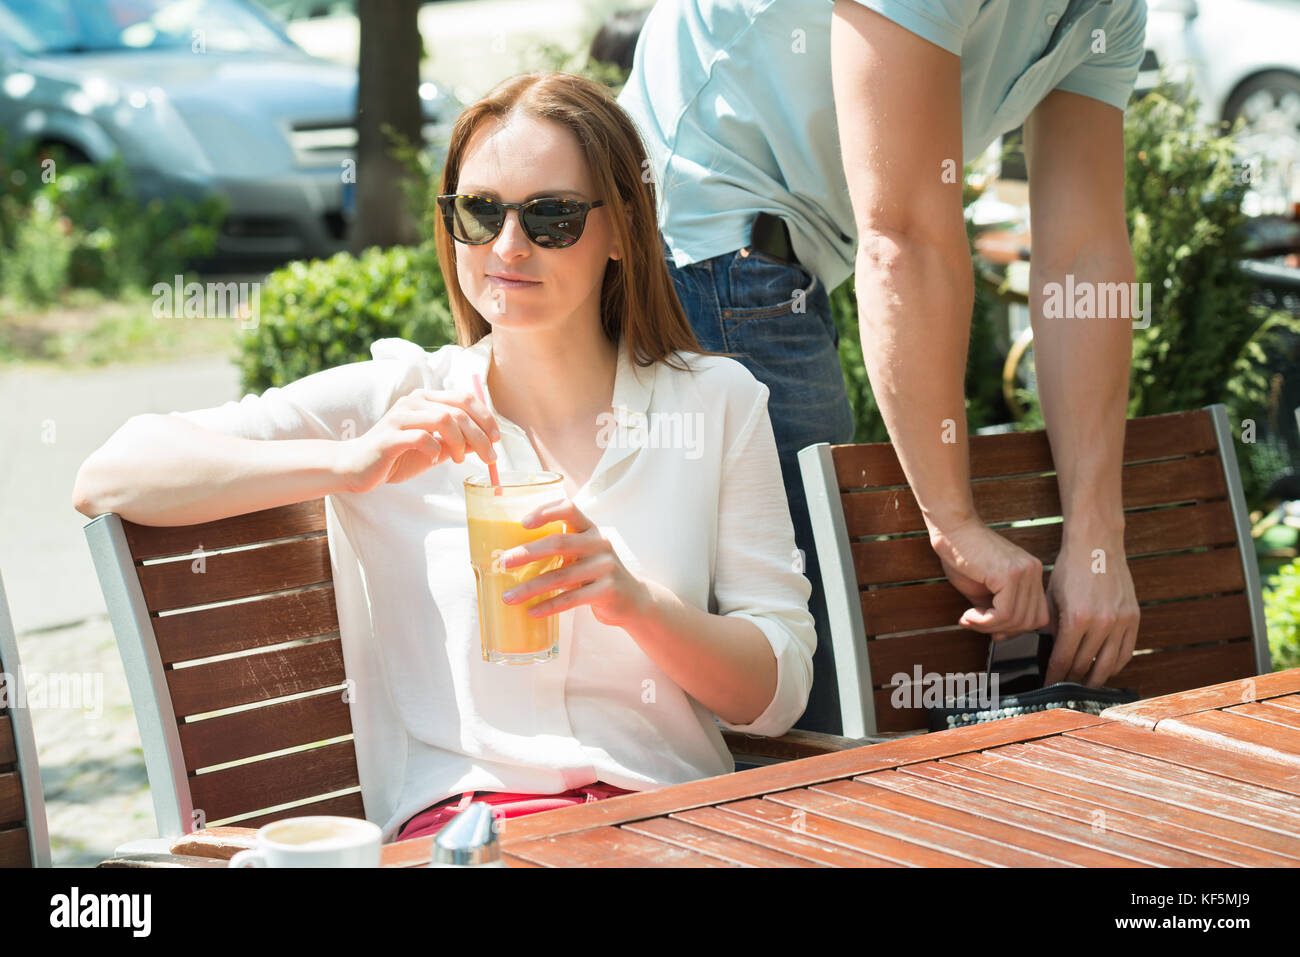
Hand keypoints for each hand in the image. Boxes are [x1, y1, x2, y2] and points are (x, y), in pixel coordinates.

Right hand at [338, 388, 498, 492]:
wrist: (357, 467)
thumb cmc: (398, 456)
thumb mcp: (435, 448)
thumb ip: (458, 442)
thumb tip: (486, 442)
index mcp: (426, 400)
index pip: (465, 398)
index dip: (486, 417)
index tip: (496, 439)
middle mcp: (414, 402)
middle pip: (459, 410)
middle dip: (480, 435)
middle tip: (490, 457)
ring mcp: (400, 417)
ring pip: (444, 419)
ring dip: (461, 443)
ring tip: (459, 460)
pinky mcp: (389, 437)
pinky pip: (422, 438)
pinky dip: (435, 450)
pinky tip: (434, 460)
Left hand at [498, 498, 650, 628]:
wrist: (633, 599)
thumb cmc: (596, 573)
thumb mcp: (584, 553)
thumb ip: (560, 547)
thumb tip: (511, 554)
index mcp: (590, 529)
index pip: (569, 509)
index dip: (545, 512)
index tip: (522, 523)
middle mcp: (599, 543)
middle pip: (559, 543)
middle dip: (527, 553)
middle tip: (503, 562)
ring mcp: (606, 567)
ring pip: (561, 576)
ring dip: (530, 587)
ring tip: (508, 597)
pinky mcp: (608, 590)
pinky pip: (572, 599)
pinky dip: (549, 606)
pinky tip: (532, 612)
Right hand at [930, 518, 1049, 639]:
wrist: (951, 531)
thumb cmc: (962, 555)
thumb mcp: (983, 590)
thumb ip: (996, 609)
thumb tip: (1000, 635)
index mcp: (1031, 573)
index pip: (1037, 615)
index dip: (1014, 628)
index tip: (989, 628)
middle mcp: (1034, 571)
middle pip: (1031, 621)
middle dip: (1001, 630)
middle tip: (974, 623)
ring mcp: (1025, 572)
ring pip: (1017, 620)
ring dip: (988, 626)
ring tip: (969, 618)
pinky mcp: (1010, 575)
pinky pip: (1005, 613)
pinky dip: (985, 621)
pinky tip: (969, 614)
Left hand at [1043, 537, 1138, 685]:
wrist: (1097, 546)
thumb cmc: (1071, 569)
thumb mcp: (1052, 598)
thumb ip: (1053, 627)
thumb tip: (1052, 651)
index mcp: (1077, 619)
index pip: (1064, 659)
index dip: (1055, 676)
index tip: (1049, 685)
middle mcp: (1102, 624)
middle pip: (1086, 666)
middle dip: (1072, 680)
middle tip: (1063, 688)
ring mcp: (1121, 622)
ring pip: (1109, 665)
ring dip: (1095, 678)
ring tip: (1084, 685)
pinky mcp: (1134, 619)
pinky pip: (1126, 652)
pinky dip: (1115, 665)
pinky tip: (1105, 669)